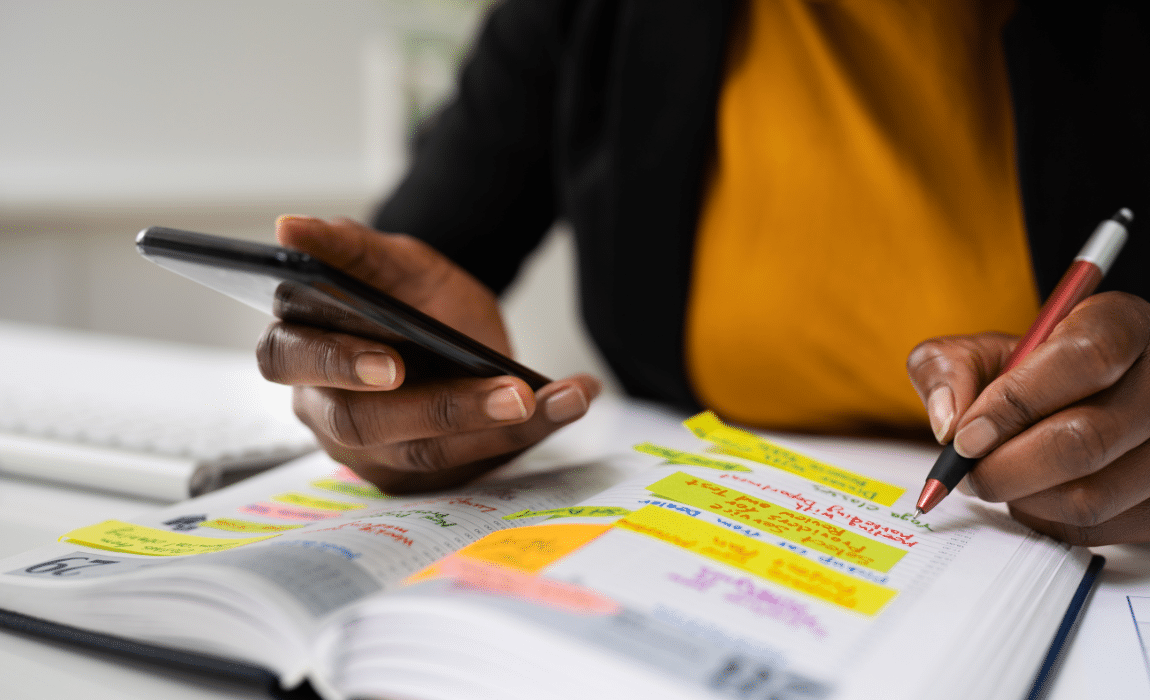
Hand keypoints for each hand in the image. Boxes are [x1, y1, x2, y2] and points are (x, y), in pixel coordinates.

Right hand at [257, 216, 600, 492]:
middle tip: (507, 395)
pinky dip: (529, 432)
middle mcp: (325, 410)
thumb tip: (290, 228)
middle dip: (440, 410)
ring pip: (427, 453)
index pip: (291, 362)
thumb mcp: (391, 261)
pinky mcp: (416, 475)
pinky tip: (571, 400)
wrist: (451, 327)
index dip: (337, 366)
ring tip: (549, 395)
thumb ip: (346, 244)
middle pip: (365, 425)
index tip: (392, 365)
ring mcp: (369, 452)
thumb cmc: (409, 297)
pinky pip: (471, 463)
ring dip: (496, 426)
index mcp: (298, 350)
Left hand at [907, 291, 1149, 544]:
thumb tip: (947, 422)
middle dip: (1006, 468)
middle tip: (968, 474)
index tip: (966, 436)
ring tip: (998, 480)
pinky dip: (1048, 522)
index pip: (1084, 359)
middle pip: (1087, 439)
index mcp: (1119, 324)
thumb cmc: (1024, 373)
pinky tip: (1031, 495)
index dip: (1015, 403)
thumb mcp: (980, 351)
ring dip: (1024, 499)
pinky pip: (1100, 529)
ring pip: (1093, 495)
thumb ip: (946, 369)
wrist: (1071, 400)